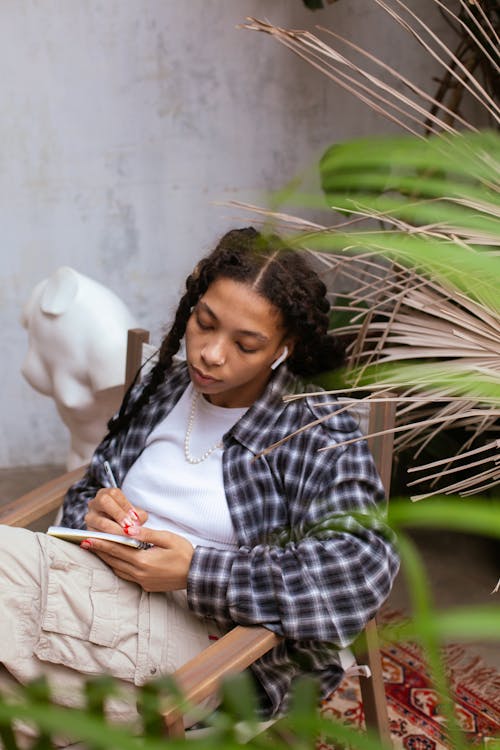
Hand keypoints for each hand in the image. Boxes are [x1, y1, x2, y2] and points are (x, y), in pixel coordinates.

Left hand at [80, 527, 194, 591]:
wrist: (197, 574)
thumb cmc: (184, 553)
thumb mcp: (167, 538)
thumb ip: (147, 534)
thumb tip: (129, 530)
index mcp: (144, 560)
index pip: (117, 549)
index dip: (101, 543)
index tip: (88, 538)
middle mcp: (140, 573)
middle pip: (114, 560)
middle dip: (100, 551)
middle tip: (86, 543)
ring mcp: (142, 581)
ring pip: (118, 569)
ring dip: (107, 560)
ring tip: (97, 551)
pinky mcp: (146, 585)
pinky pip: (127, 576)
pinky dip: (118, 567)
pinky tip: (115, 561)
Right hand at [85, 488, 147, 536]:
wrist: (118, 531)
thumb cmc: (128, 519)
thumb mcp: (135, 514)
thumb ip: (139, 516)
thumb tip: (137, 521)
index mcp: (106, 494)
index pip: (114, 493)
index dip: (125, 505)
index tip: (134, 517)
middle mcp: (95, 503)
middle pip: (104, 501)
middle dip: (118, 514)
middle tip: (129, 526)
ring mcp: (90, 517)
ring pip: (100, 521)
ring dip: (115, 529)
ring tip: (127, 536)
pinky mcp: (89, 532)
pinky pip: (97, 536)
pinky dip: (109, 540)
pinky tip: (119, 544)